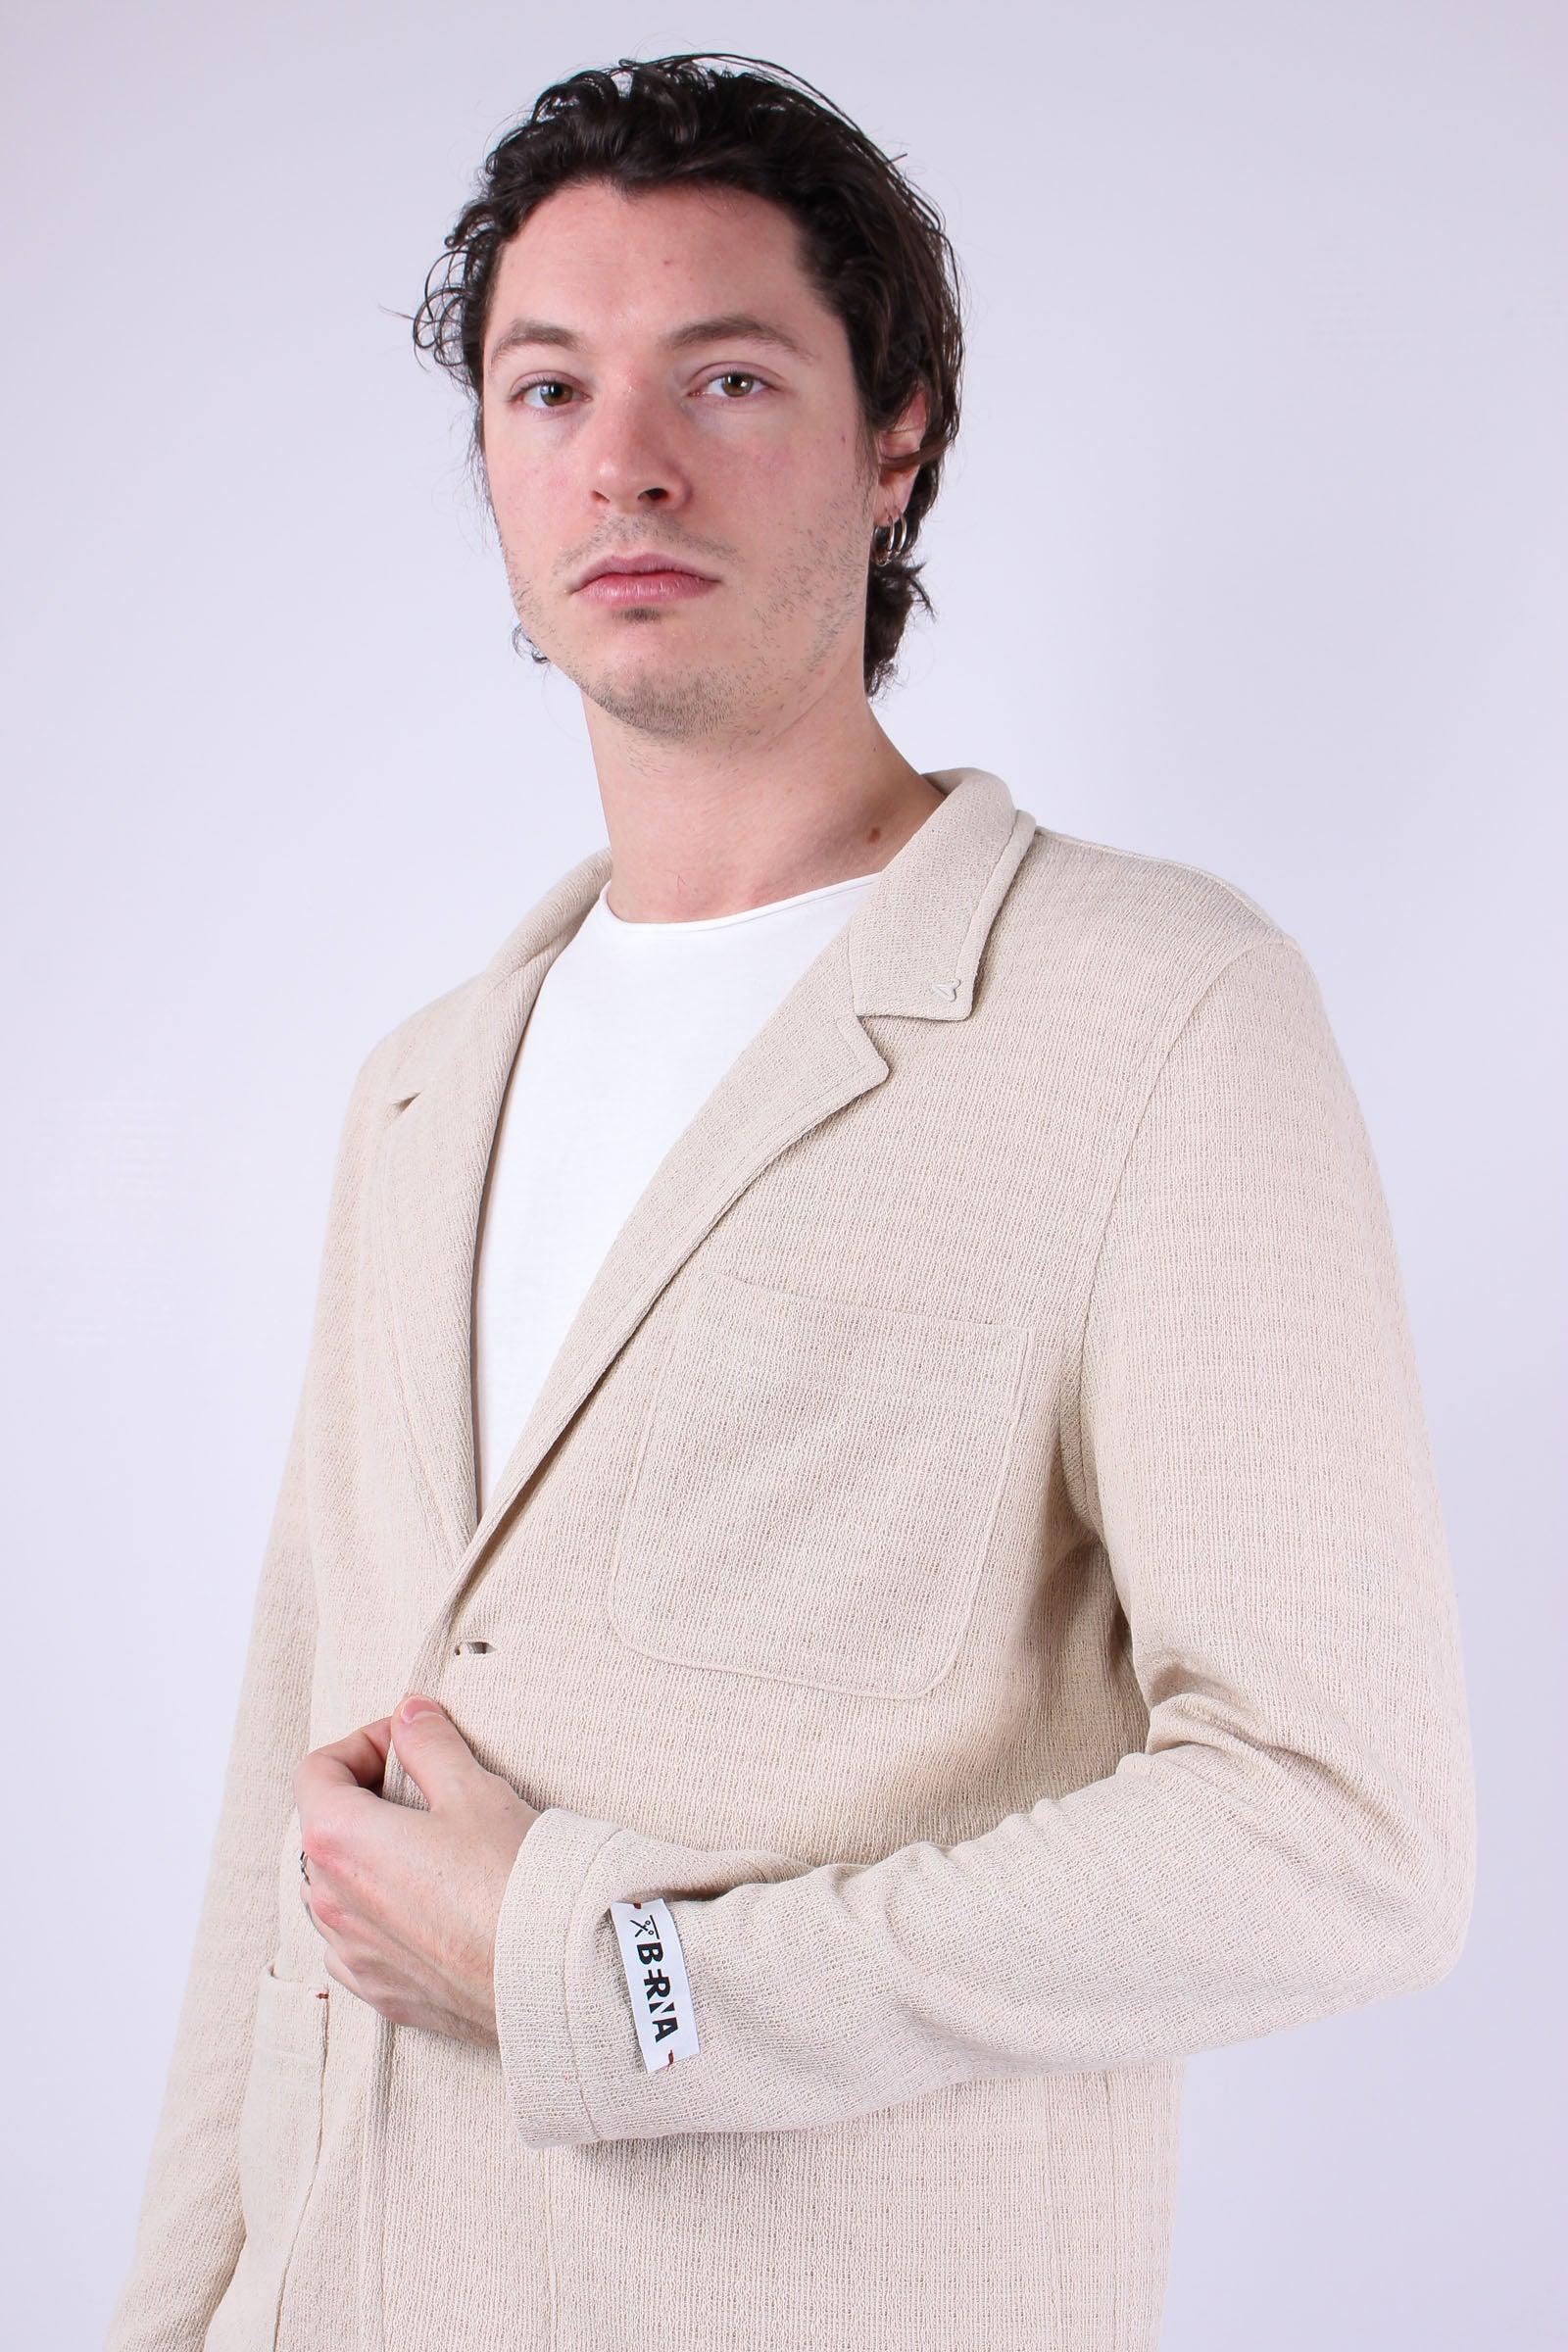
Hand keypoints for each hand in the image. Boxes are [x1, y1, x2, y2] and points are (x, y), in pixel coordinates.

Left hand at [294, 1697, 539, 2045]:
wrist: (551, 1974)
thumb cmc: (511, 1880)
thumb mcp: (473, 1790)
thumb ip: (429, 1744)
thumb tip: (409, 1714)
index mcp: (340, 1840)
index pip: (317, 1772)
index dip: (361, 1745)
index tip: (405, 1744)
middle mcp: (330, 1901)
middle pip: (323, 1828)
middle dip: (365, 1797)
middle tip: (423, 1786)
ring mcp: (352, 1953)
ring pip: (335, 1889)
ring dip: (367, 1859)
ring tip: (427, 1847)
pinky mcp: (380, 1990)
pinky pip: (355, 1942)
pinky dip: (377, 1914)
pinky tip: (426, 1905)